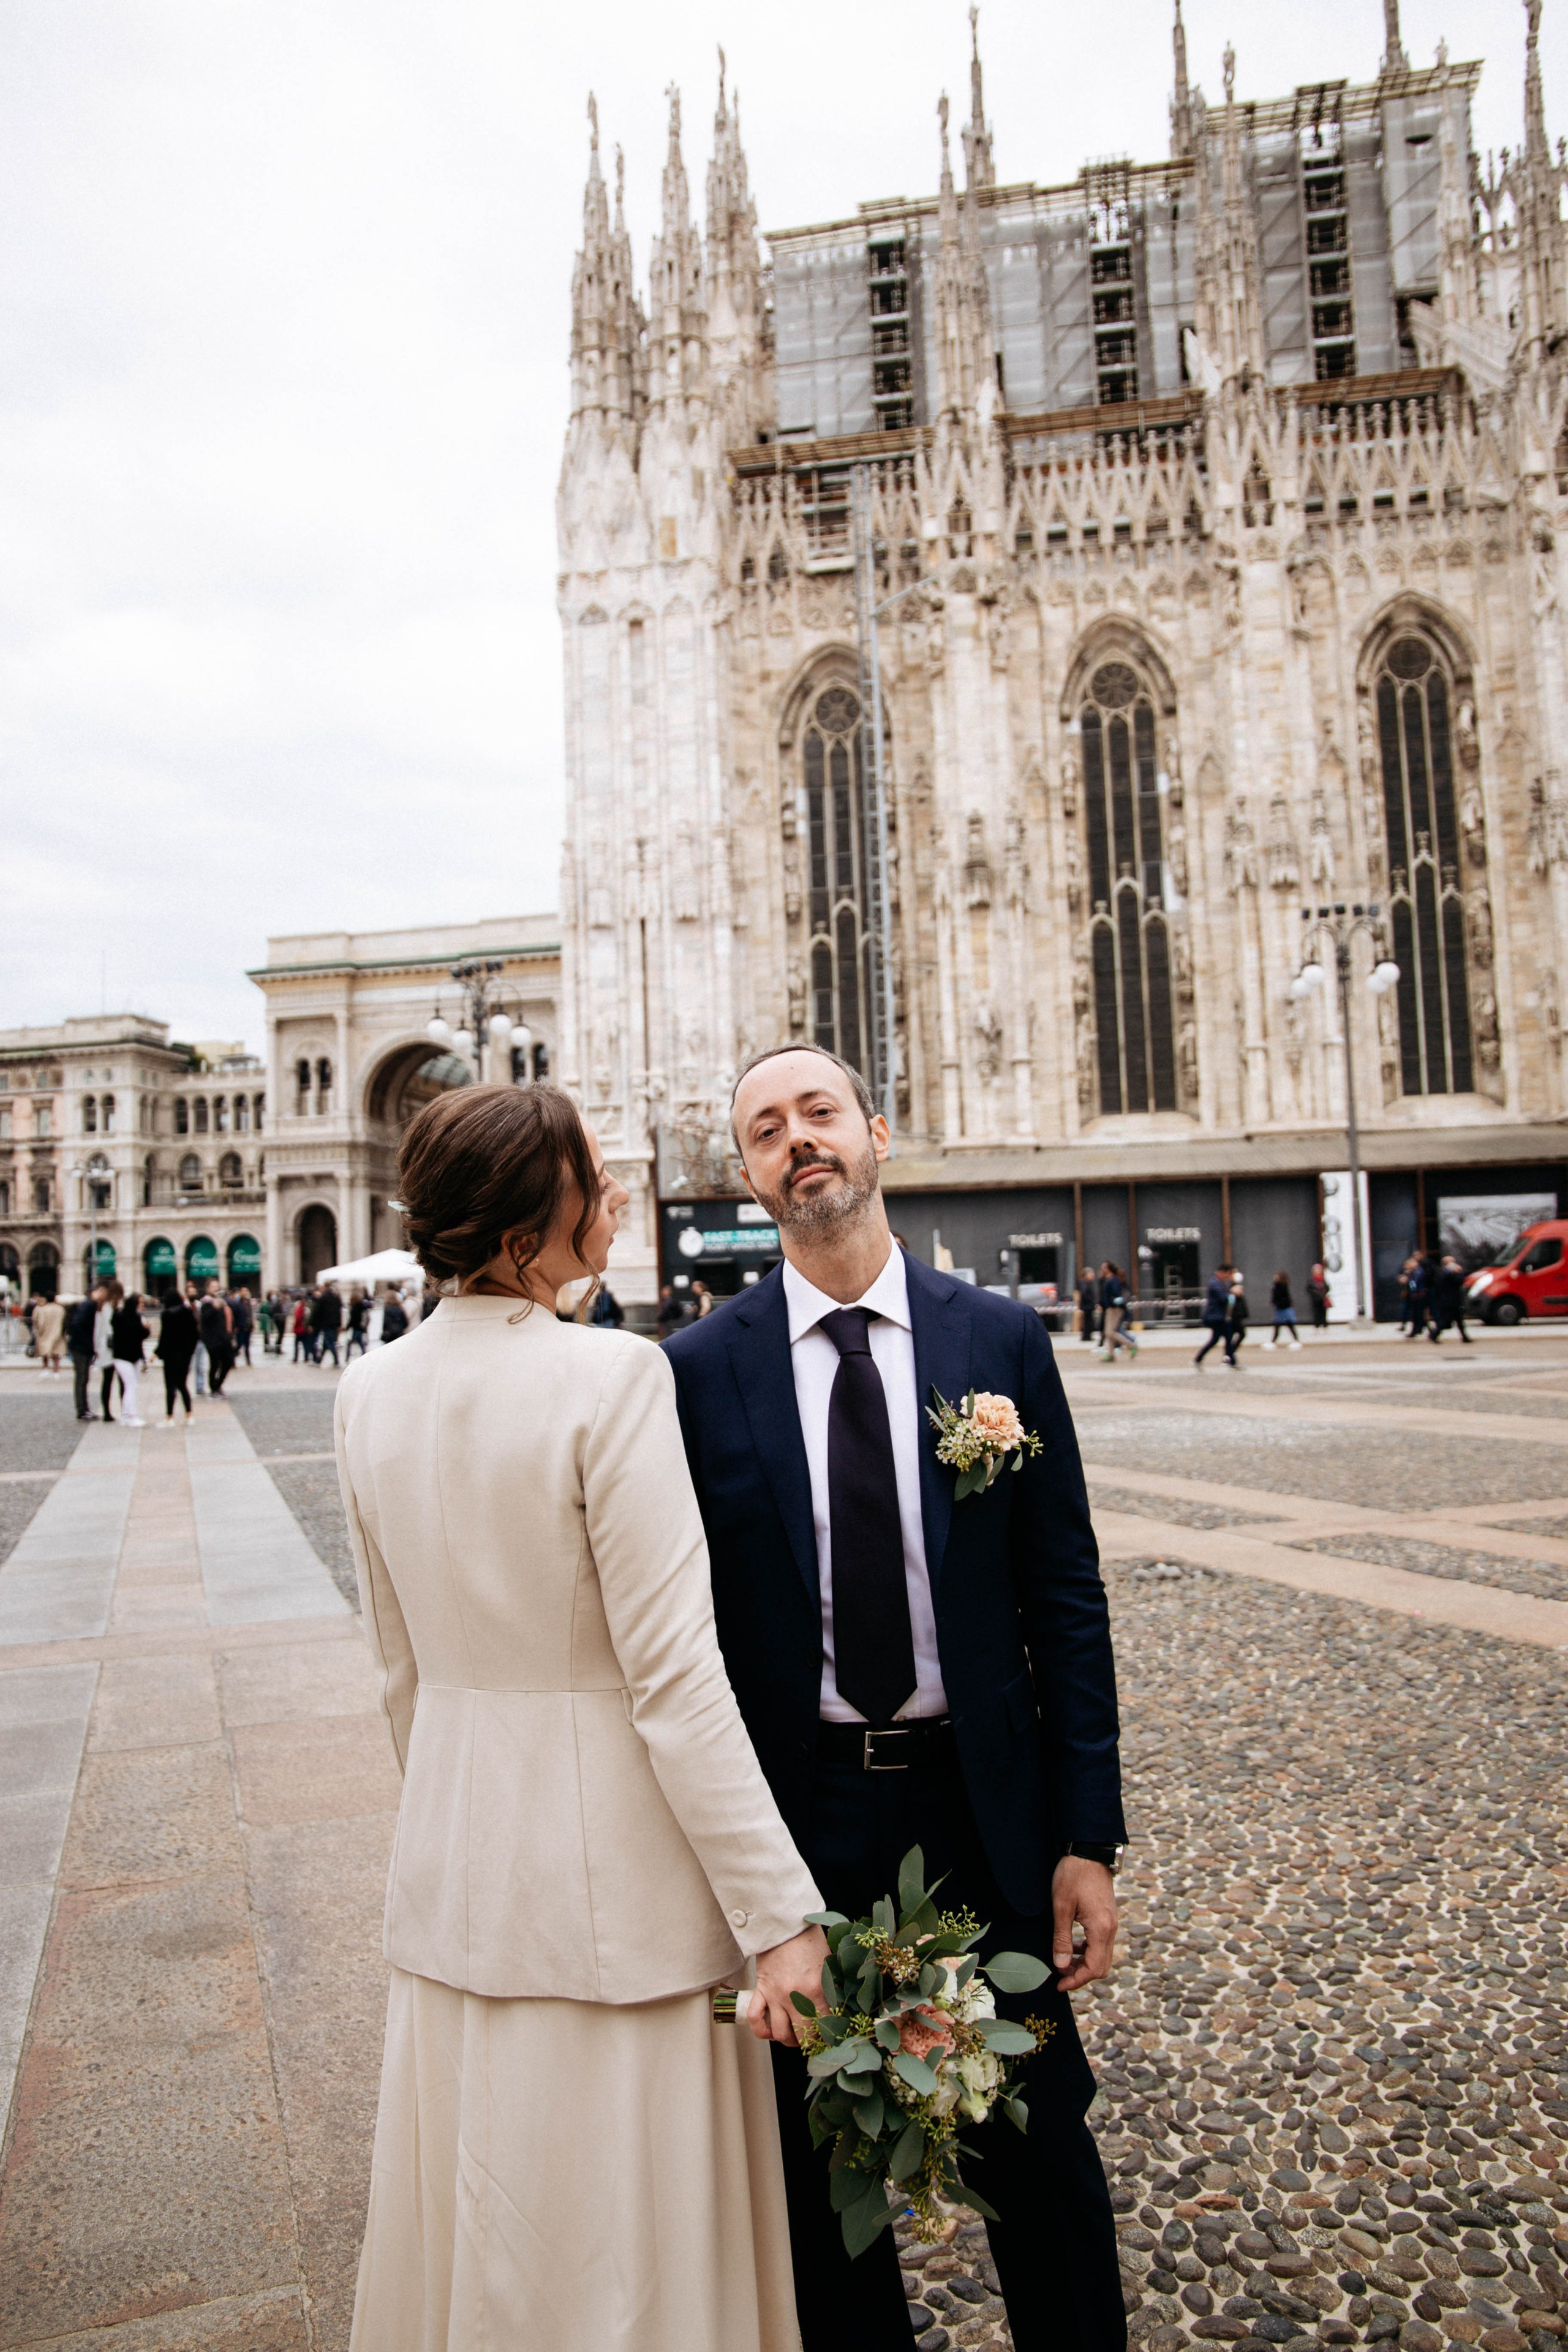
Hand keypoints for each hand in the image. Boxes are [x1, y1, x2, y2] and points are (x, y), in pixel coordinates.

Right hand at [752, 1923, 829, 2047]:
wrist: (782, 1922)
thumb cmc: (808, 1939)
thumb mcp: (827, 1963)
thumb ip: (830, 1988)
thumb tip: (837, 2010)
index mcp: (817, 1989)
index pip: (825, 2026)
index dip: (829, 2037)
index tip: (831, 2038)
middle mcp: (795, 1996)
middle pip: (804, 2036)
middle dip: (810, 2044)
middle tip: (813, 2041)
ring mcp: (776, 1995)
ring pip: (780, 2034)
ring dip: (788, 2040)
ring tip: (794, 2037)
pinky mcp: (761, 1989)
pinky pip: (756, 2018)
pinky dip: (761, 2031)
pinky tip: (770, 2032)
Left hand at [1051, 1855, 1117, 1992]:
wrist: (1089, 1851)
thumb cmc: (1073, 1875)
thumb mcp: (1061, 1907)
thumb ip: (1062, 1939)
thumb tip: (1061, 1966)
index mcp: (1101, 1929)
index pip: (1094, 1969)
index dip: (1076, 1981)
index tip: (1059, 1984)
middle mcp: (1111, 1929)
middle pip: (1101, 1967)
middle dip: (1080, 1975)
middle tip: (1059, 1974)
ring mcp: (1112, 1923)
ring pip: (1102, 1956)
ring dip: (1084, 1963)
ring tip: (1063, 1961)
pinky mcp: (1108, 1917)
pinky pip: (1102, 1943)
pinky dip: (1088, 1951)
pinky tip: (1073, 1945)